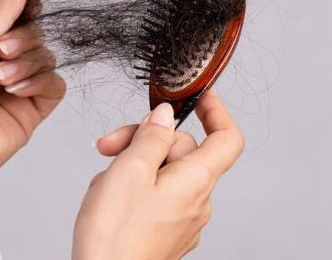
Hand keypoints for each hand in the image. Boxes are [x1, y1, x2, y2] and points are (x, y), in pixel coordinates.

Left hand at [0, 0, 65, 188]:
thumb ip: (2, 12)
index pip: (10, 15)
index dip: (23, 10)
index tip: (32, 6)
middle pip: (34, 35)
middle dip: (22, 41)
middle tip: (0, 52)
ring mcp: (16, 87)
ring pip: (46, 58)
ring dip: (27, 65)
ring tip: (1, 81)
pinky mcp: (31, 110)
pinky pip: (53, 86)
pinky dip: (40, 83)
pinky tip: (17, 92)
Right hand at [72, 89, 243, 259]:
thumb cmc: (115, 234)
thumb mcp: (129, 170)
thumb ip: (151, 136)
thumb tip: (165, 116)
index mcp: (196, 180)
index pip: (227, 138)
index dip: (217, 112)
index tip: (199, 97)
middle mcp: (198, 200)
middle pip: (182, 150)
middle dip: (145, 139)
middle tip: (109, 146)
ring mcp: (183, 219)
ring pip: (164, 172)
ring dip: (133, 165)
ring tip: (104, 182)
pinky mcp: (166, 232)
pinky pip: (157, 195)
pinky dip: (134, 188)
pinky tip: (108, 198)